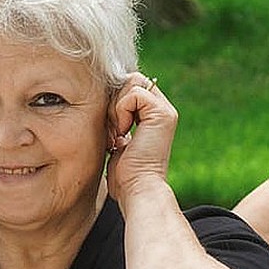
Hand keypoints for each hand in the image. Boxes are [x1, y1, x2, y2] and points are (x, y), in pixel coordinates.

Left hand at [105, 73, 177, 204]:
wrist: (137, 189)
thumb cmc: (125, 175)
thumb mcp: (119, 141)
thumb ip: (118, 120)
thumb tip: (103, 102)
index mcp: (154, 115)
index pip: (130, 86)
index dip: (114, 101)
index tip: (111, 129)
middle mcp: (163, 110)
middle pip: (130, 80)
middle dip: (113, 101)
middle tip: (113, 131)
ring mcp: (165, 111)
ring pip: (131, 82)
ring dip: (116, 107)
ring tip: (117, 133)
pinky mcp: (162, 113)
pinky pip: (133, 93)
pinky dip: (121, 111)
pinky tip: (123, 133)